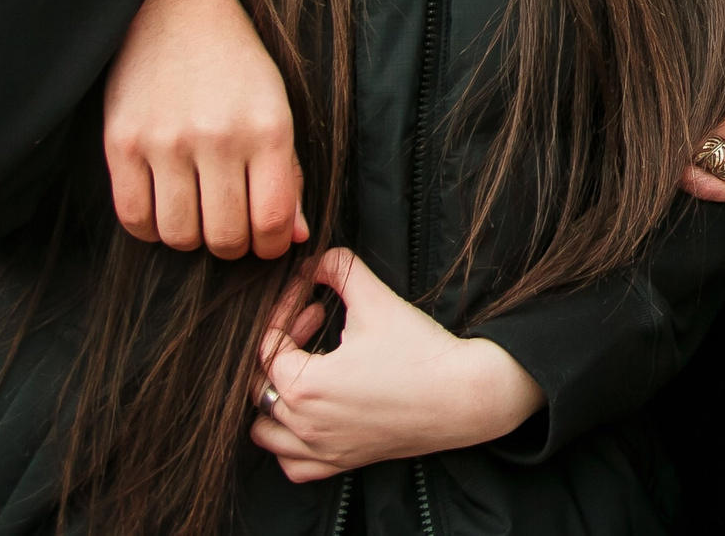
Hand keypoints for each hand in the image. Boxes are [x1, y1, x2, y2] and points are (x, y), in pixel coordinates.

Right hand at [103, 0, 306, 258]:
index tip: (267, 241)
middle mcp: (217, 137)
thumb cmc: (235, 60)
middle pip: (224, 236)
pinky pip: (133, 218)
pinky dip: (150, 229)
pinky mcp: (121, 143)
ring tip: (197, 214)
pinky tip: (165, 208)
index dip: (272, 245)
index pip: (273, 220)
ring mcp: (165, 141)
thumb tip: (293, 235)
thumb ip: (287, 173)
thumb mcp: (277, 106)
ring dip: (191, 238)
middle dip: (233, 245)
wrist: (176, 5)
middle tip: (231, 228)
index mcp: (267, 127)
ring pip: (178, 235)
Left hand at [255, 249, 542, 481]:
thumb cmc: (421, 351)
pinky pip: (293, 466)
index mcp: (305, 386)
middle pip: (260, 386)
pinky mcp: (343, 462)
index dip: (284, 313)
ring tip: (303, 370)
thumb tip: (316, 259)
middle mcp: (306, 425)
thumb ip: (339, 269)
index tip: (310, 296)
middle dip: (282, 348)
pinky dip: (289, 444)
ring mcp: (323, 449)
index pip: (268, 346)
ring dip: (274, 401)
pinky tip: (312, 415)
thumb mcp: (377, 299)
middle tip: (314, 321)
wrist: (463, 396)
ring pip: (266, 433)